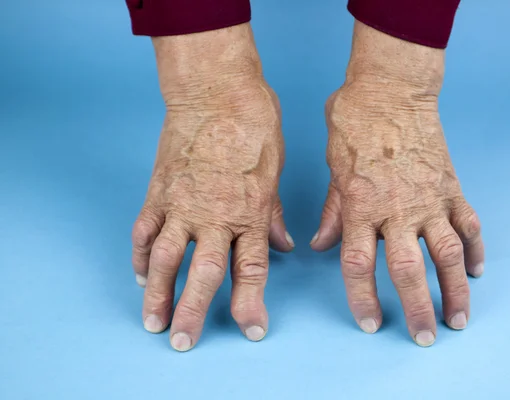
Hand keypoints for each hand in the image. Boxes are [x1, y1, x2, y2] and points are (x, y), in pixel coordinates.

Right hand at [131, 25, 292, 350]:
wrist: (216, 90)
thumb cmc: (253, 124)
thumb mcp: (275, 170)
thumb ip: (273, 213)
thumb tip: (284, 244)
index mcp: (249, 213)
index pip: (251, 271)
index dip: (251, 305)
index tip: (251, 329)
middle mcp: (214, 216)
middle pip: (201, 275)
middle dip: (193, 313)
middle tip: (183, 342)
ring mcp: (181, 204)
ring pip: (164, 259)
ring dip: (156, 293)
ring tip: (153, 320)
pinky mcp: (158, 190)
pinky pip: (143, 229)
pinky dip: (138, 254)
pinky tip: (137, 273)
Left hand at [311, 22, 484, 345]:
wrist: (392, 89)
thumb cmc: (355, 123)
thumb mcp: (333, 168)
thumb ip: (332, 211)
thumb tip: (321, 245)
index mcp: (361, 206)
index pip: (359, 265)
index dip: (363, 299)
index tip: (371, 323)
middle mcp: (397, 209)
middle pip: (409, 269)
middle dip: (417, 308)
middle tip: (425, 337)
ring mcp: (430, 198)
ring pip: (448, 253)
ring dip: (455, 289)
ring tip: (459, 317)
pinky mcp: (451, 186)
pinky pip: (468, 223)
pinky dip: (475, 248)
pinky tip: (477, 269)